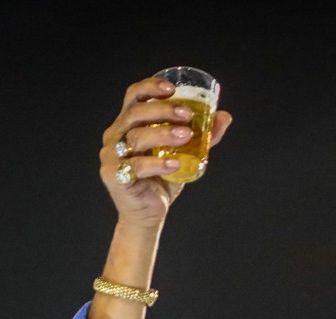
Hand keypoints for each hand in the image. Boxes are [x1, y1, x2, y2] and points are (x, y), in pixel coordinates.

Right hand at [100, 76, 232, 228]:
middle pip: (135, 113)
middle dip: (163, 110)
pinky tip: (175, 164)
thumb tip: (224, 117)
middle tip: (187, 116)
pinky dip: (158, 164)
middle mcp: (115, 136)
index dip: (150, 87)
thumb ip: (200, 136)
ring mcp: (111, 156)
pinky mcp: (114, 176)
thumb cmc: (162, 180)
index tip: (172, 89)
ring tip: (187, 136)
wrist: (149, 214)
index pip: (133, 96)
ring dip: (163, 133)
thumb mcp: (183, 154)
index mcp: (127, 124)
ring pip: (136, 137)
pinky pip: (136, 166)